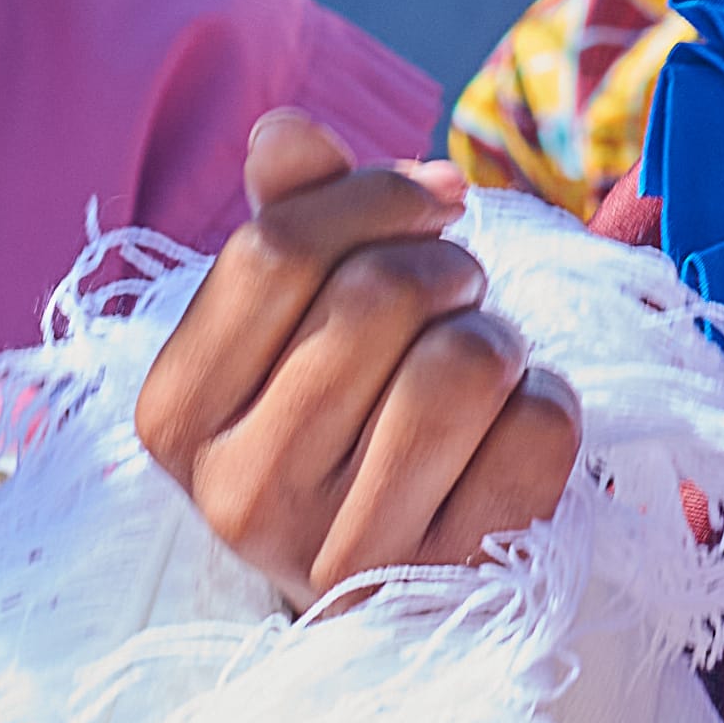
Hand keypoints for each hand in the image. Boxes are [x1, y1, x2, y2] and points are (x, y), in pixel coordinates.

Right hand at [133, 113, 583, 608]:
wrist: (393, 592)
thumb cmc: (344, 428)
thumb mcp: (294, 329)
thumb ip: (288, 220)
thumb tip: (284, 130)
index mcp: (175, 416)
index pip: (277, 248)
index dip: (375, 199)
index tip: (426, 207)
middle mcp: (239, 495)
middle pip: (378, 296)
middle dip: (445, 270)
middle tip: (453, 302)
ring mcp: (344, 551)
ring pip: (463, 360)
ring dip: (497, 337)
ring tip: (479, 370)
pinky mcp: (453, 576)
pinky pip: (541, 427)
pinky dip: (547, 404)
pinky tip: (508, 436)